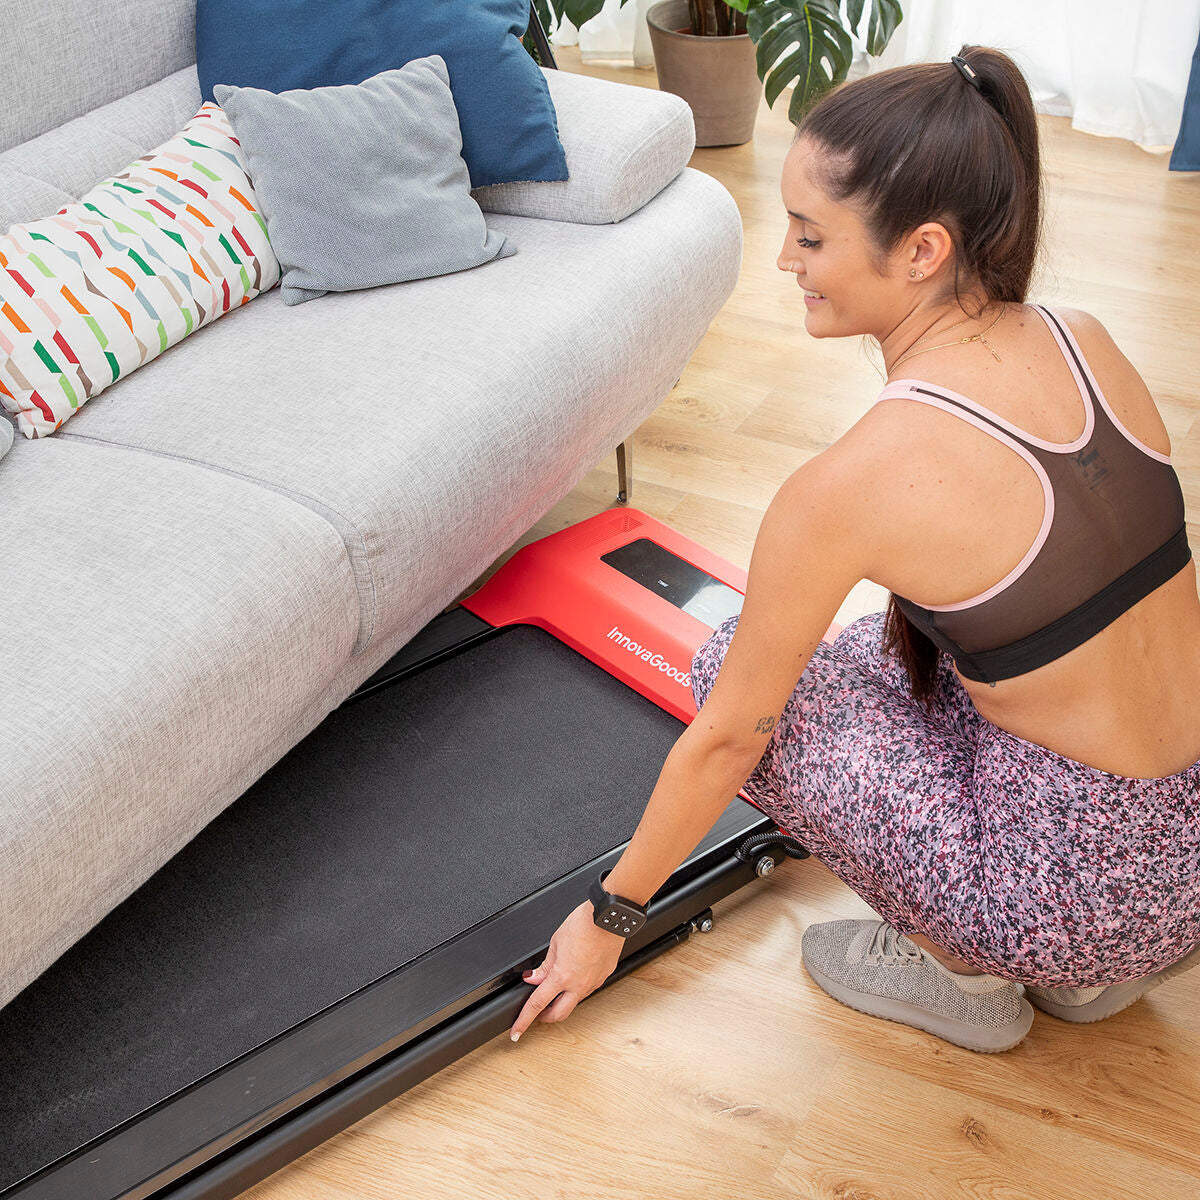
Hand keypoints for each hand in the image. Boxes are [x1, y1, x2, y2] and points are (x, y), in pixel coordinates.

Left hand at [509, 900, 624, 1040]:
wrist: (608, 918)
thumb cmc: (583, 924)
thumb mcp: (556, 942)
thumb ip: (544, 965)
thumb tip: (534, 977)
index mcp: (562, 976)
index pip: (537, 1004)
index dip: (524, 1021)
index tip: (516, 1032)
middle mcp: (579, 985)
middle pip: (558, 1014)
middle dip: (545, 1017)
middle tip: (537, 1012)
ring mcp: (593, 982)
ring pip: (574, 1002)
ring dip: (562, 1001)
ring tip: (556, 988)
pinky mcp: (604, 976)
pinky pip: (587, 989)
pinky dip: (577, 988)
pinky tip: (575, 975)